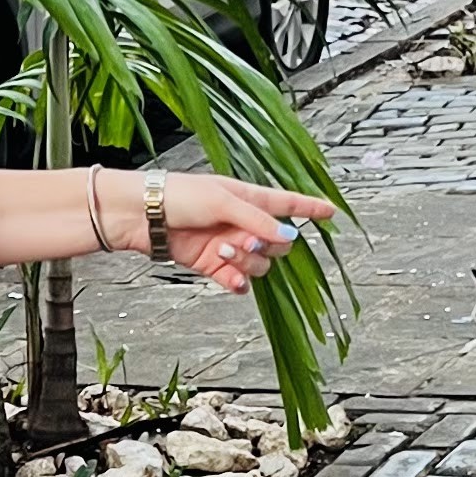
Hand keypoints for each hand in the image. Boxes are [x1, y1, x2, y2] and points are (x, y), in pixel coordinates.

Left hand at [158, 175, 333, 295]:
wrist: (143, 216)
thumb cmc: (180, 196)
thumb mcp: (224, 201)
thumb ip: (258, 220)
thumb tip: (288, 236)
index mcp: (250, 199)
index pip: (288, 203)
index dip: (310, 208)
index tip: (332, 212)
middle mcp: (244, 223)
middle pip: (279, 243)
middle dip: (268, 245)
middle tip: (246, 239)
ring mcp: (230, 245)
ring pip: (260, 264)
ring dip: (247, 262)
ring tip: (224, 251)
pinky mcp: (213, 265)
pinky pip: (239, 280)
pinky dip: (237, 281)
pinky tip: (229, 277)